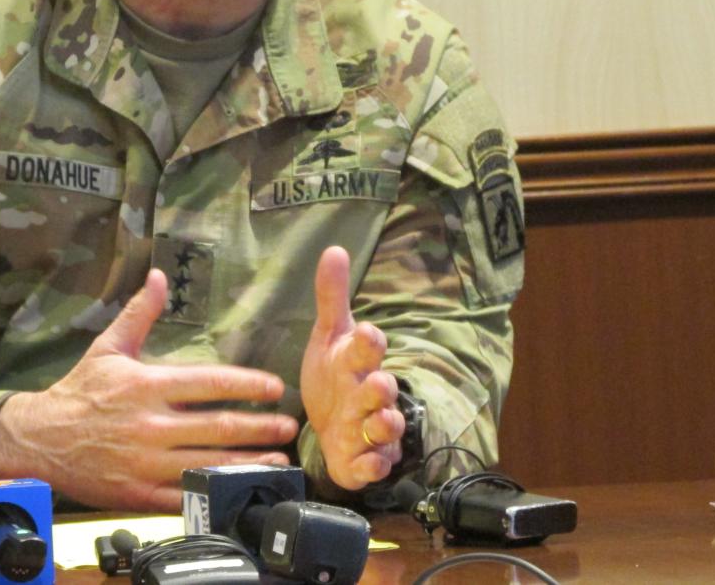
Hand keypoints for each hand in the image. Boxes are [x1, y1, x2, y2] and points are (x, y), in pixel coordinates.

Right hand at [0, 270, 298, 511]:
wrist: (38, 440)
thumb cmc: (78, 392)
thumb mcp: (107, 347)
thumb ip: (140, 314)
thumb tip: (159, 276)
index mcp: (146, 385)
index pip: (208, 383)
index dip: (246, 385)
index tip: (274, 386)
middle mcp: (150, 425)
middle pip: (216, 426)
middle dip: (258, 426)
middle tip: (288, 425)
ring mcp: (145, 463)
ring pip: (207, 463)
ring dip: (247, 463)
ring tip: (278, 459)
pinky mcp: (139, 493)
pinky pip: (185, 494)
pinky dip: (215, 493)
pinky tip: (239, 489)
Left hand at [300, 245, 404, 489]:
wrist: (332, 426)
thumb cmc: (335, 376)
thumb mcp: (329, 336)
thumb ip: (331, 297)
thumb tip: (334, 249)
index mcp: (359, 362)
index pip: (370, 347)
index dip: (369, 341)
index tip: (366, 332)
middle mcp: (370, 394)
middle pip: (383, 389)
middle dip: (381, 387)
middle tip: (376, 384)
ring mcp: (371, 428)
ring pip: (386, 427)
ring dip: (382, 426)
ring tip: (375, 424)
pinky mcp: (366, 459)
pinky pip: (374, 465)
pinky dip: (371, 466)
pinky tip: (364, 463)